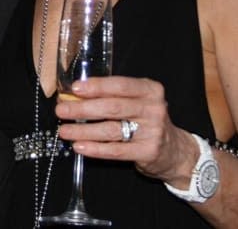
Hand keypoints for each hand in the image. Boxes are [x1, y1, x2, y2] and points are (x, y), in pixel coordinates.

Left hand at [54, 77, 198, 186]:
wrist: (175, 150)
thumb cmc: (147, 119)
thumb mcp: (137, 101)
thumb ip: (113, 95)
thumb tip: (76, 94)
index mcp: (150, 89)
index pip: (120, 85)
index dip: (96, 86)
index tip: (75, 88)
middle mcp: (153, 108)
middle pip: (112, 107)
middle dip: (83, 108)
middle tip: (62, 110)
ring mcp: (152, 131)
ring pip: (111, 129)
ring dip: (84, 130)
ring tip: (64, 130)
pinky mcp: (148, 152)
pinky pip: (116, 150)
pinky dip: (95, 148)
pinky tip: (79, 146)